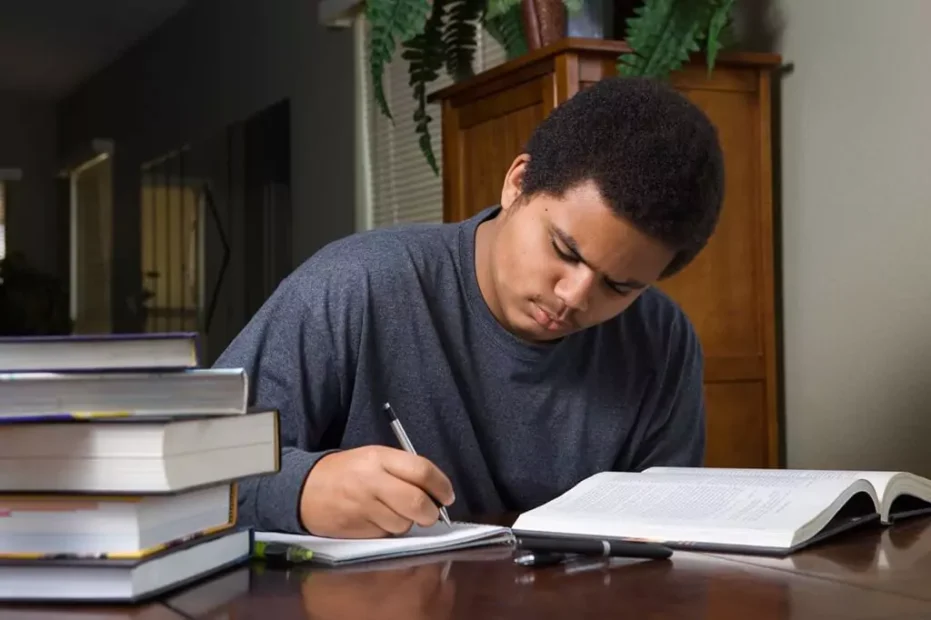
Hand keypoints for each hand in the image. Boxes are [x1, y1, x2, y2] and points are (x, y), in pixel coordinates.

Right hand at [299, 445, 455, 537]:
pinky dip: (389, 530)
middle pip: (417, 502)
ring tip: (394, 511)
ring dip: (408, 522)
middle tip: (431, 513)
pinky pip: (386, 534)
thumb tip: (436, 490)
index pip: (422, 471)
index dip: (441, 486)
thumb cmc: (348, 472)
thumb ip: (404, 469)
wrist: (307, 490)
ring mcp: (364, 507)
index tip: (447, 495)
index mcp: (379, 458)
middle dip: (431, 512)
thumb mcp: (375, 458)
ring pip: (404, 523)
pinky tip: (378, 519)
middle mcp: (372, 481)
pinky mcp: (358, 528)